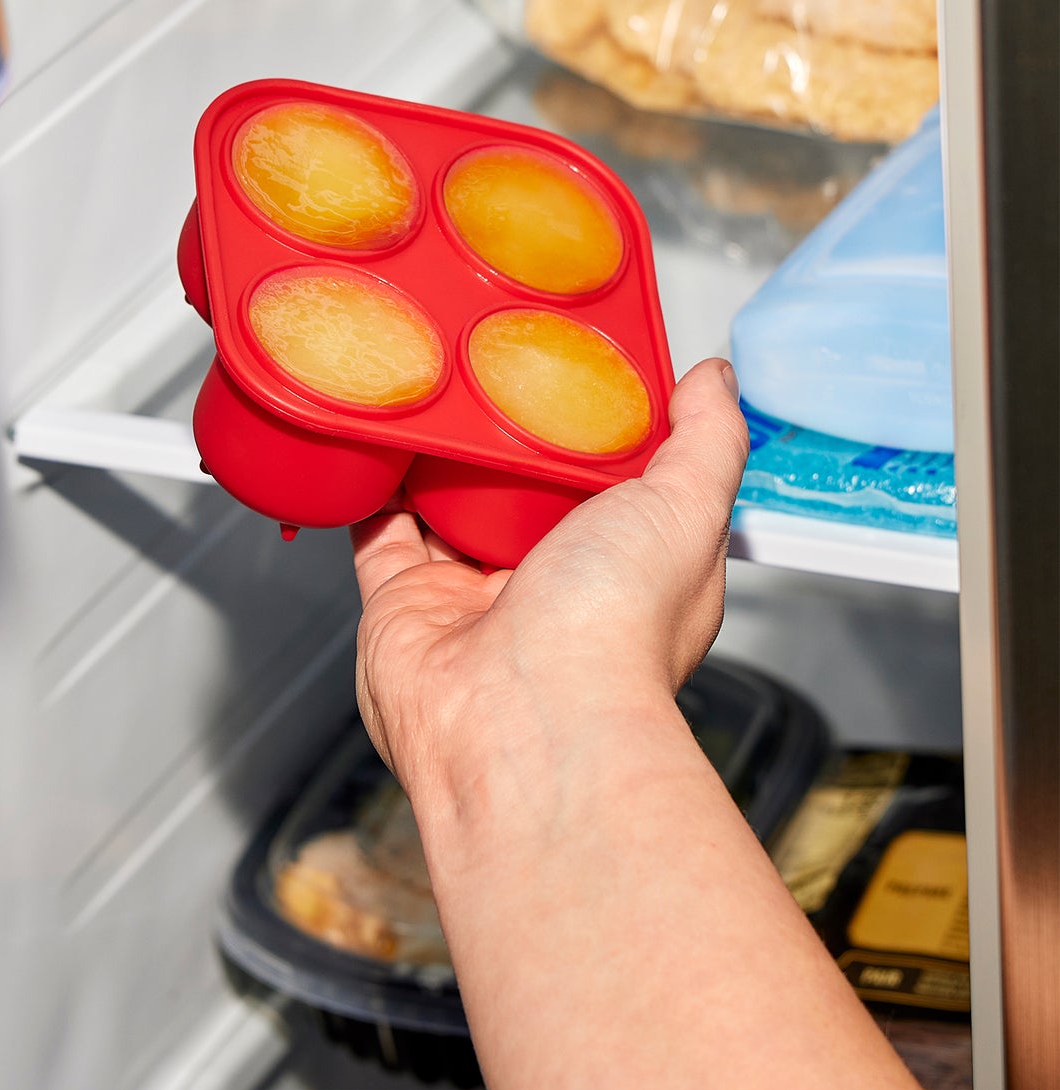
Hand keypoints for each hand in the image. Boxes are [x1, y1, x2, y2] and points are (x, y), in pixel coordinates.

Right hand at [351, 357, 748, 805]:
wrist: (520, 714)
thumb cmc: (615, 635)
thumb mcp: (687, 508)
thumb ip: (708, 440)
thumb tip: (716, 382)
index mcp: (621, 568)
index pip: (609, 486)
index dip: (595, 434)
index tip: (582, 375)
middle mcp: (546, 588)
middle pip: (519, 496)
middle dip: (507, 444)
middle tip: (493, 376)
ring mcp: (471, 597)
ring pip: (446, 510)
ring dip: (436, 461)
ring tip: (430, 400)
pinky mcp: (403, 603)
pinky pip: (379, 534)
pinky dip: (374, 492)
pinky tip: (377, 448)